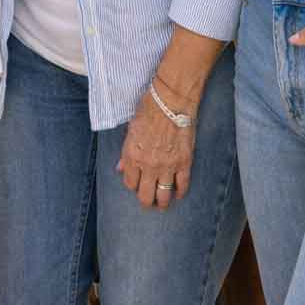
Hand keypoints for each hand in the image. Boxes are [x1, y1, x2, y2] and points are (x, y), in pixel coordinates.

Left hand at [117, 86, 196, 209]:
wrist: (171, 100)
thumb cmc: (148, 108)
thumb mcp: (130, 128)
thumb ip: (126, 152)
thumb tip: (120, 168)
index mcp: (132, 155)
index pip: (129, 182)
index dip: (132, 185)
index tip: (136, 184)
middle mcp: (148, 165)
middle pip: (145, 195)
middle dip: (146, 202)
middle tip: (148, 202)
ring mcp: (167, 166)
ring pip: (164, 196)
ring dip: (162, 203)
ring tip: (162, 204)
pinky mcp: (184, 163)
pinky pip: (182, 186)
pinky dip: (180, 193)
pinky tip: (177, 194)